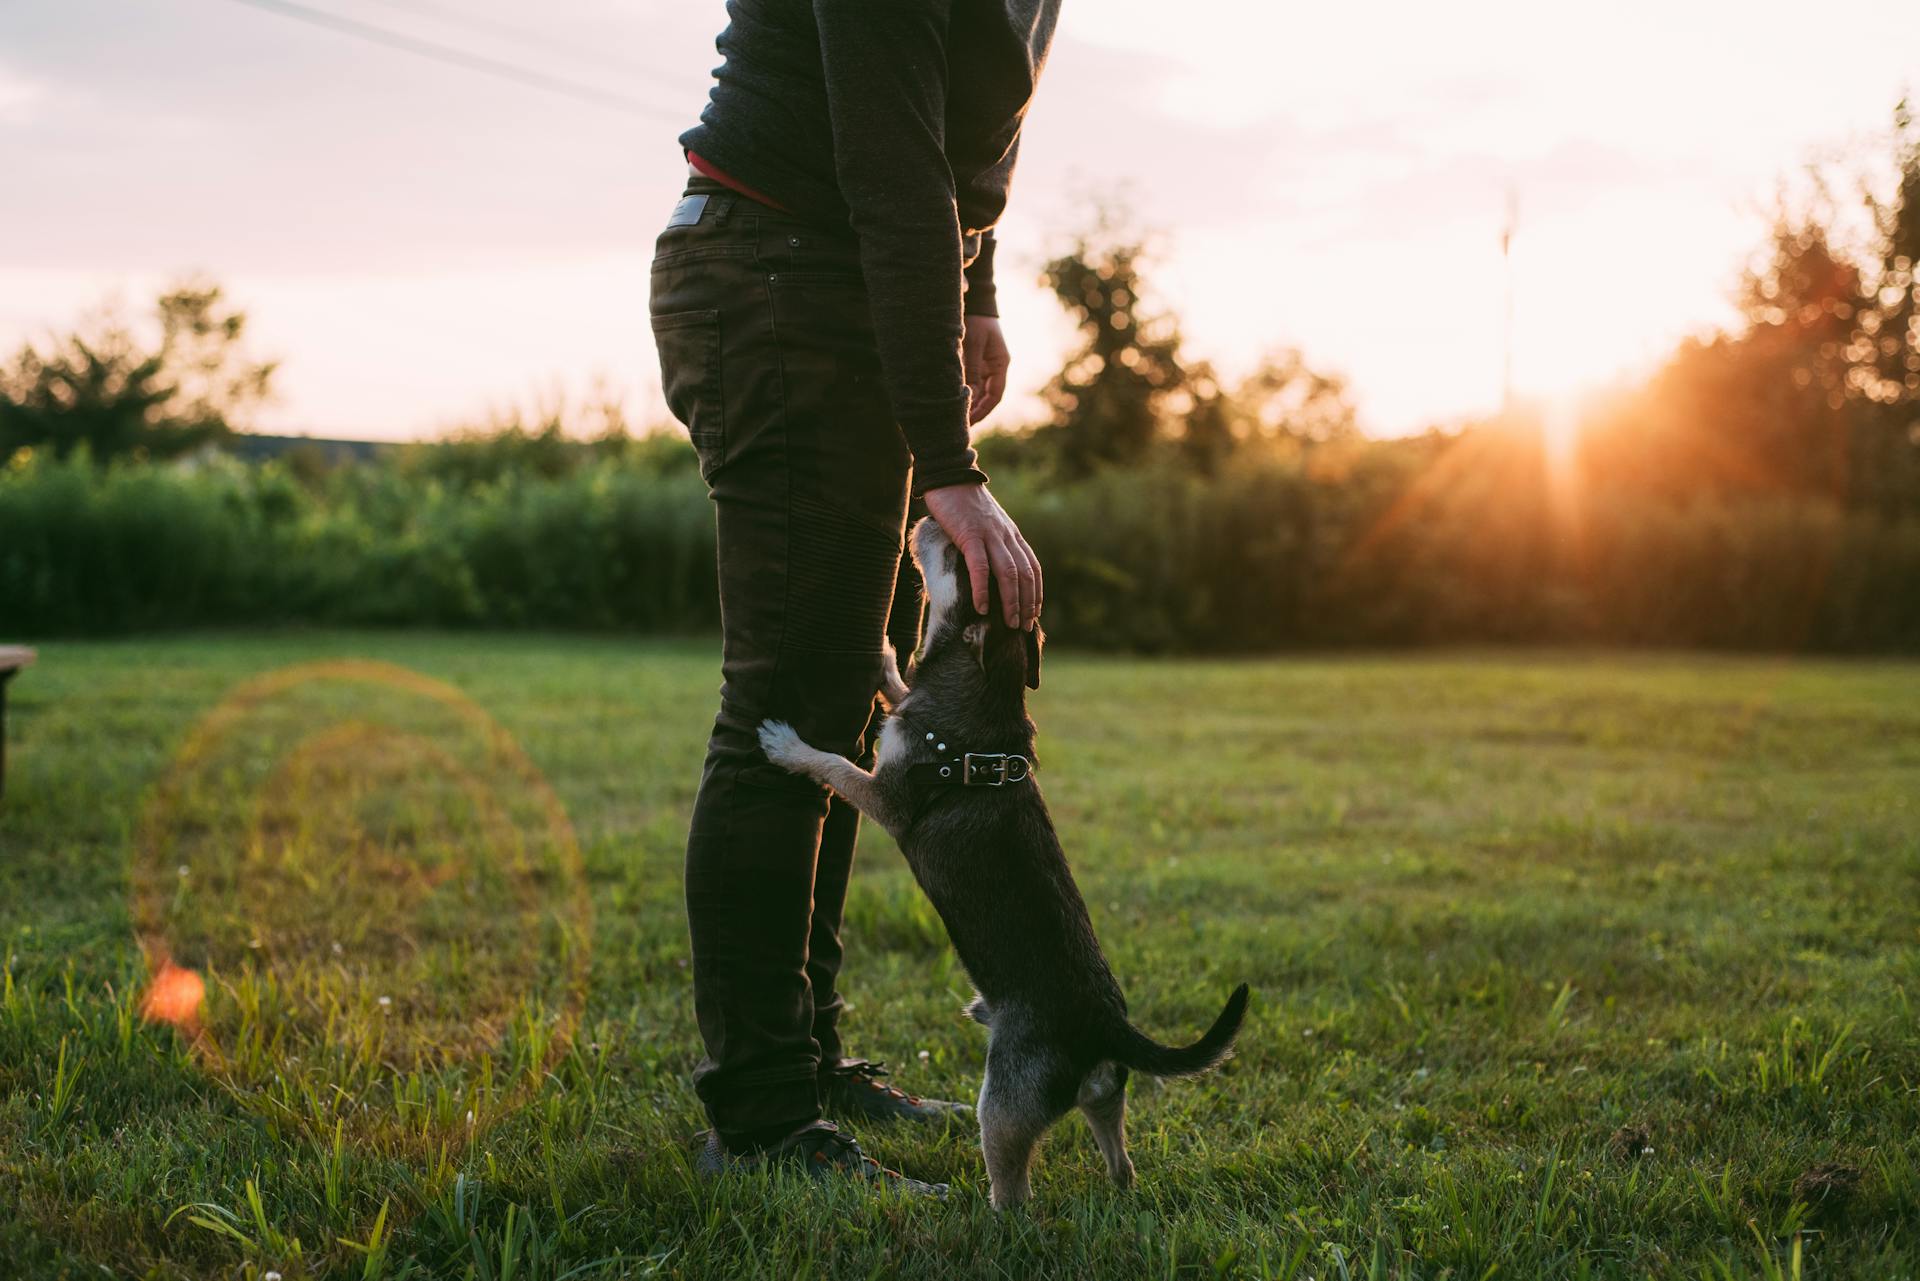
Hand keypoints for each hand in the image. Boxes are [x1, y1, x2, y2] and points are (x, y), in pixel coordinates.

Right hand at [922, 483, 1041, 628]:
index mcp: (1012, 535)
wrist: (950, 476)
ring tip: (1010, 624)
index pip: (1033, 568)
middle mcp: (1006, 536)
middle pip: (1025, 575)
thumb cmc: (964, 503)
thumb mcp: (986, 524)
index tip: (1035, 613)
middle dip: (1028, 604)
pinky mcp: (969, 535)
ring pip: (1008, 574)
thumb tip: (989, 570)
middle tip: (1025, 627)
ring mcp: (989, 535)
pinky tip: (982, 608)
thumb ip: (992, 544)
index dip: (1036, 593)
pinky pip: (980, 567)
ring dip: (1011, 602)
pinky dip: (982, 590)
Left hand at [963, 314, 1009, 424]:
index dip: (984, 410)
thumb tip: (967, 392)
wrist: (975, 303)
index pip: (995, 395)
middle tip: (959, 425)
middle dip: (975, 411)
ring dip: (969, 404)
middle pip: (987, 397)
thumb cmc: (976, 320)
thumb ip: (971, 367)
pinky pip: (971, 384)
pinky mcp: (975, 364)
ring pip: (979, 392)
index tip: (971, 421)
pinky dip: (964, 394)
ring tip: (954, 418)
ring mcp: (986, 366)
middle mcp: (995, 368)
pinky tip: (953, 402)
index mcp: (1000, 364)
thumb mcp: (973, 343)